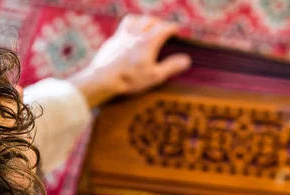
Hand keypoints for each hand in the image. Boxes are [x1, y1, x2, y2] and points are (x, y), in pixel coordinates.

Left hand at [69, 15, 190, 107]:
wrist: (102, 79)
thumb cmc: (130, 79)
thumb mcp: (154, 76)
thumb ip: (171, 67)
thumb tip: (187, 60)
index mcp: (149, 41)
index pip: (164, 28)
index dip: (173, 28)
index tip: (177, 30)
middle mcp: (136, 34)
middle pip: (150, 20)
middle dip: (159, 22)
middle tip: (163, 28)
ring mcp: (122, 35)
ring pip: (135, 19)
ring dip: (143, 20)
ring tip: (146, 25)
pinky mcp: (111, 41)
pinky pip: (122, 27)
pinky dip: (130, 27)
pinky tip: (129, 35)